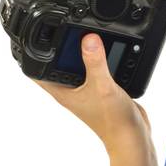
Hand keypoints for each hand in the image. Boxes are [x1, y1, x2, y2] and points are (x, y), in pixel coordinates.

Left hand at [32, 32, 150, 151]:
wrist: (130, 137)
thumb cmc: (112, 121)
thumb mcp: (102, 86)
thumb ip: (95, 62)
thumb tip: (88, 38)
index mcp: (63, 91)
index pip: (38, 71)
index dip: (35, 54)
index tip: (38, 37)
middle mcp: (71, 90)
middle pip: (57, 64)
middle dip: (59, 47)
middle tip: (64, 29)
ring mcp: (84, 90)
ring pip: (76, 66)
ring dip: (79, 52)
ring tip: (83, 34)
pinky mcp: (98, 90)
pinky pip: (93, 69)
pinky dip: (96, 59)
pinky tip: (104, 49)